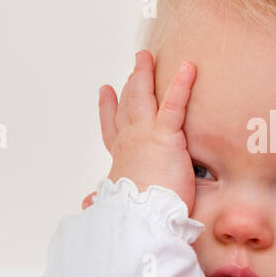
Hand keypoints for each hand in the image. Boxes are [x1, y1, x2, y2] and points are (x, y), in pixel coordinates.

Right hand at [98, 50, 197, 213]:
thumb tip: (87, 204)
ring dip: (145, 74)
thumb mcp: (115, 205)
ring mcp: (145, 135)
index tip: (105, 93)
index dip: (108, 109)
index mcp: (121, 158)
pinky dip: (181, 84)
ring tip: (147, 56)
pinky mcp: (165, 136)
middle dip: (130, 83)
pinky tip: (189, 67)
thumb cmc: (133, 216)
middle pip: (127, 105)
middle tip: (134, 66)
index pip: (112, 129)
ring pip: (143, 96)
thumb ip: (103, 200)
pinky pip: (174, 103)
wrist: (141, 219)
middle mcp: (129, 142)